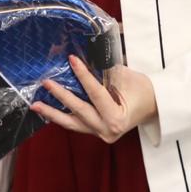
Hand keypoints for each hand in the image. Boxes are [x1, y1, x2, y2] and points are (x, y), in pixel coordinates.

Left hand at [31, 55, 157, 143]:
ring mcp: (100, 133)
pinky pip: (76, 124)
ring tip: (36, 105)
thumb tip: (85, 58)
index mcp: (117, 118)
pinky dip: (62, 116)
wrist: (155, 106)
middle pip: (79, 111)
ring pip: (72, 123)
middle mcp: (107, 129)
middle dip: (61, 96)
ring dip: (53, 113)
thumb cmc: (144, 91)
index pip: (95, 93)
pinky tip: (48, 110)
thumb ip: (105, 71)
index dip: (83, 75)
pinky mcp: (95, 131)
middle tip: (46, 82)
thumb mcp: (127, 78)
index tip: (71, 60)